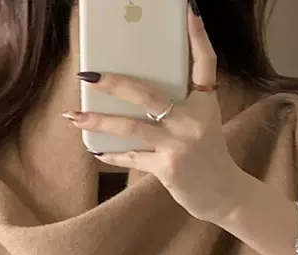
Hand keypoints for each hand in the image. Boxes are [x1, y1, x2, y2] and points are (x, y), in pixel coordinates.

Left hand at [65, 9, 243, 223]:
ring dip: (98, 121)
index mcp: (205, 105)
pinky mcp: (166, 167)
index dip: (198, 37)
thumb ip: (182, 106)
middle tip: (89, 75)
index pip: (205, 63)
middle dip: (114, 83)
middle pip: (147, 94)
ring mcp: (177, 145)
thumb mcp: (204, 123)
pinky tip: (96, 150)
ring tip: (74, 116)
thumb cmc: (209, 156)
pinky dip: (113, 154)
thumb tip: (145, 94)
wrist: (223, 194)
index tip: (189, 12)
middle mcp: (192, 121)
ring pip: (130, 128)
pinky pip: (132, 157)